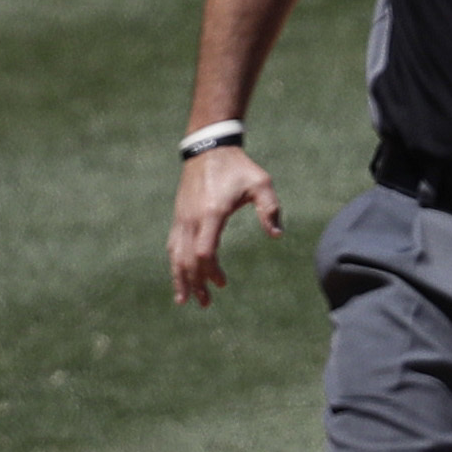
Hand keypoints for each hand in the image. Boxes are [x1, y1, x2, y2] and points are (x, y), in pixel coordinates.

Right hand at [168, 145, 283, 305]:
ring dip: (180, 278)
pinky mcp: (179, 216)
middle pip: (187, 258)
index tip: (222, 283)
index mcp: (211, 213)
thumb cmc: (238, 168)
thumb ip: (270, 209)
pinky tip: (179, 276)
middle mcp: (191, 218)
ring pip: (176, 254)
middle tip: (204, 304)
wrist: (209, 148)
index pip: (205, 250)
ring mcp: (182, 217)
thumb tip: (277, 236)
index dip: (210, 271)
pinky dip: (176, 263)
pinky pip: (173, 245)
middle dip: (194, 283)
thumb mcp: (261, 184)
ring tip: (184, 300)